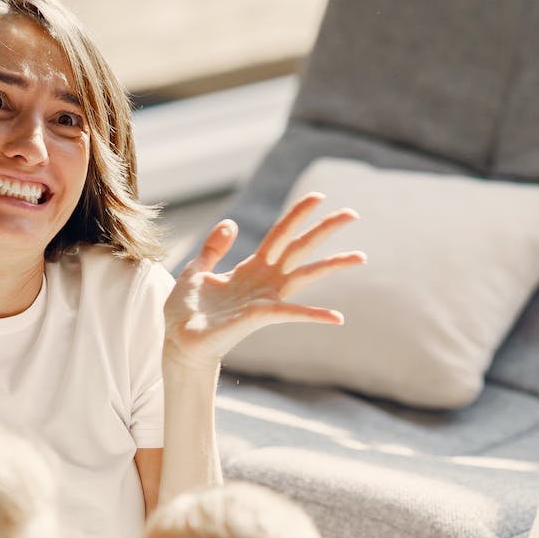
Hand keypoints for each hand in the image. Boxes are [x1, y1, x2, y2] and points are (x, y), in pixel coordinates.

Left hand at [163, 194, 364, 368]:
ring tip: (360, 256)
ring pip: (306, 275)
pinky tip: (338, 317)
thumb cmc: (185, 312)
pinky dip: (315, 314)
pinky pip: (291, 313)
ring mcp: (265, 299)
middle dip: (325, 230)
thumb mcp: (196, 270)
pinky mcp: (260, 316)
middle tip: (353, 213)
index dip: (298, 215)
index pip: (280, 234)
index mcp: (250, 268)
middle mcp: (264, 281)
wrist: (178, 341)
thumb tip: (232, 223)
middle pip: (301, 248)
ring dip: (333, 265)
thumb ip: (214, 248)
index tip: (319, 196)